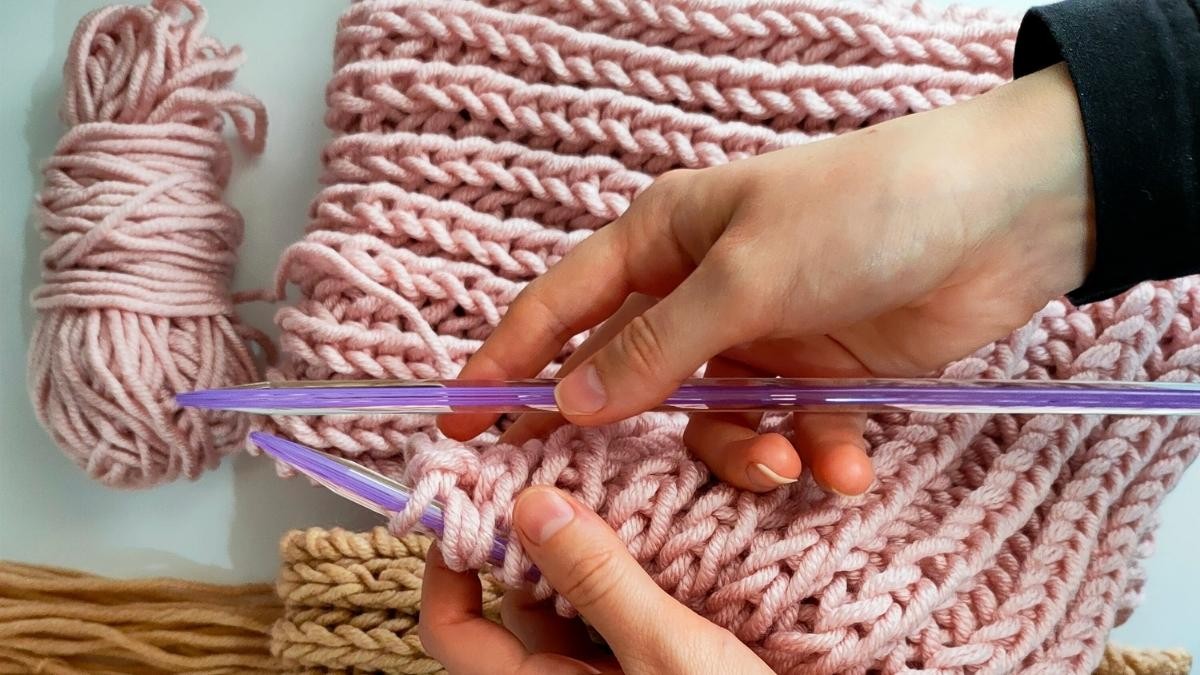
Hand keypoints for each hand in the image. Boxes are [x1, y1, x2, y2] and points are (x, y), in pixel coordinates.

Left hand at [420, 486, 773, 673]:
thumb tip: (530, 505)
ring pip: (573, 597)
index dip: (447, 559)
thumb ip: (600, 580)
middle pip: (517, 599)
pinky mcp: (650, 664)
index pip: (452, 626)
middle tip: (564, 465)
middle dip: (535, 534)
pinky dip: (629, 564)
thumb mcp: (667, 653)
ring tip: (616, 483)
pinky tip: (658, 524)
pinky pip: (619, 606)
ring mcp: (609, 674)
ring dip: (590, 543)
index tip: (474, 494)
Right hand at [439, 63, 1093, 495]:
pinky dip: (811, 457)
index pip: (561, 306)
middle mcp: (700, 289)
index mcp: (663, 239)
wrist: (1003, 216)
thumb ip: (658, 346)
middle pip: (627, 377)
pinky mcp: (817, 375)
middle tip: (586, 491)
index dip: (504, 360)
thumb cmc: (863, 211)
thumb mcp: (748, 275)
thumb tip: (572, 399)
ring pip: (711, 422)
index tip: (458, 416)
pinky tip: (844, 468)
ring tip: (785, 465)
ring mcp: (758, 336)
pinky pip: (787, 432)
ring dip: (742, 455)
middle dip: (621, 434)